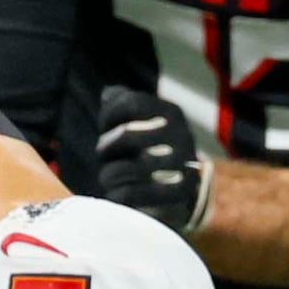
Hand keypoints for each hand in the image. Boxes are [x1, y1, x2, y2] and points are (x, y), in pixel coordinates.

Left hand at [94, 87, 216, 237]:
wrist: (183, 190)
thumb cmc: (152, 149)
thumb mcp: (142, 122)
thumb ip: (123, 104)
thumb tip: (108, 93)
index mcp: (172, 113)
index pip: (131, 103)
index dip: (109, 115)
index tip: (105, 126)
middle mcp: (182, 135)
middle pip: (127, 135)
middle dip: (106, 148)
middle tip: (104, 157)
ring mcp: (183, 166)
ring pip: (127, 168)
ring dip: (109, 174)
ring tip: (109, 177)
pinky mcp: (179, 195)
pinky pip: (132, 195)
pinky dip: (117, 195)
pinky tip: (116, 194)